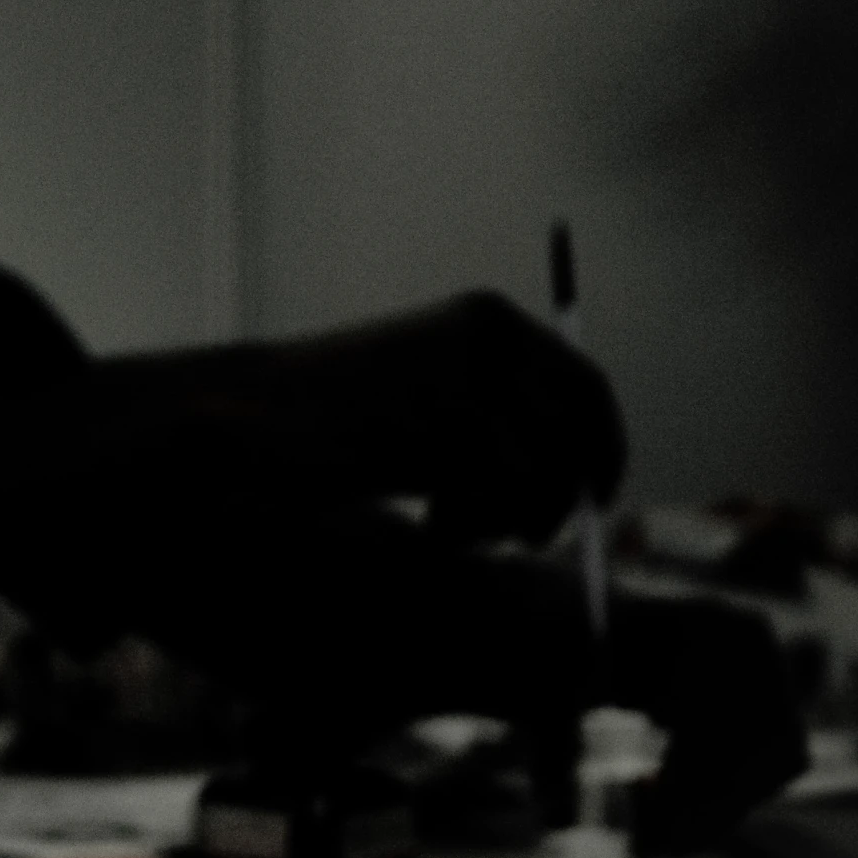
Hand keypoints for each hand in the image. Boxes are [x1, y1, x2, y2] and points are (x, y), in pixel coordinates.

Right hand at [288, 290, 625, 544]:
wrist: (254, 416)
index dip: (603, 449)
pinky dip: (476, 529)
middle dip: (563, 498)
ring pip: (546, 474)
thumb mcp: (426, 396)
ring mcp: (475, 376)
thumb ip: (499, 412)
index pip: (585, 385)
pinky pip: (507, 497)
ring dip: (507, 519)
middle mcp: (492, 335)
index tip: (594, 501)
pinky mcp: (454, 423)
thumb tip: (587, 474)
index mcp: (488, 317)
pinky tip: (428, 529)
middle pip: (579, 435)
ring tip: (446, 528)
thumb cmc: (335, 421)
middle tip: (525, 539)